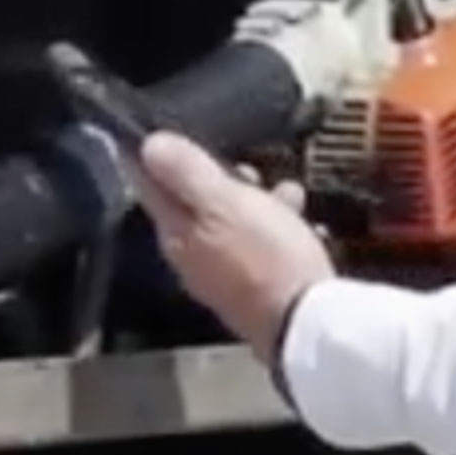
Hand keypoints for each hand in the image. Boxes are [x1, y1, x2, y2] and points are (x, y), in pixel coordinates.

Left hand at [132, 129, 333, 366]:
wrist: (306, 326)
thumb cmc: (265, 256)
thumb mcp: (225, 204)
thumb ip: (187, 173)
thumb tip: (149, 144)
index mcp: (177, 235)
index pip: (149, 187)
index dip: (153, 156)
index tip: (158, 129)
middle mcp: (193, 259)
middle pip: (194, 206)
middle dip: (219, 179)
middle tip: (246, 166)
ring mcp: (225, 277)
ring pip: (232, 224)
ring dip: (256, 202)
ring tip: (287, 192)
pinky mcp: (257, 290)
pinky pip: (261, 247)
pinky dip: (278, 229)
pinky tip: (305, 226)